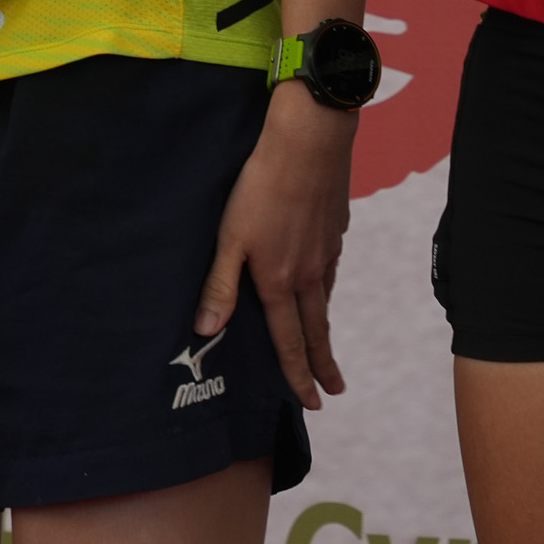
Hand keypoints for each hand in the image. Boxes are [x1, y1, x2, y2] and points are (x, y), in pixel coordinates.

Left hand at [190, 80, 354, 410]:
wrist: (308, 141)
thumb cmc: (261, 186)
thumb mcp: (230, 235)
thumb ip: (220, 284)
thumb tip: (208, 330)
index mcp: (279, 281)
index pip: (289, 342)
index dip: (298, 375)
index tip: (312, 402)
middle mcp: (308, 273)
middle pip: (316, 329)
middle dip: (323, 364)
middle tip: (334, 390)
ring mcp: (326, 249)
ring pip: (325, 297)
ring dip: (325, 326)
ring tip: (324, 342)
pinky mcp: (335, 226)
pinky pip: (330, 266)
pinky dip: (327, 284)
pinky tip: (322, 277)